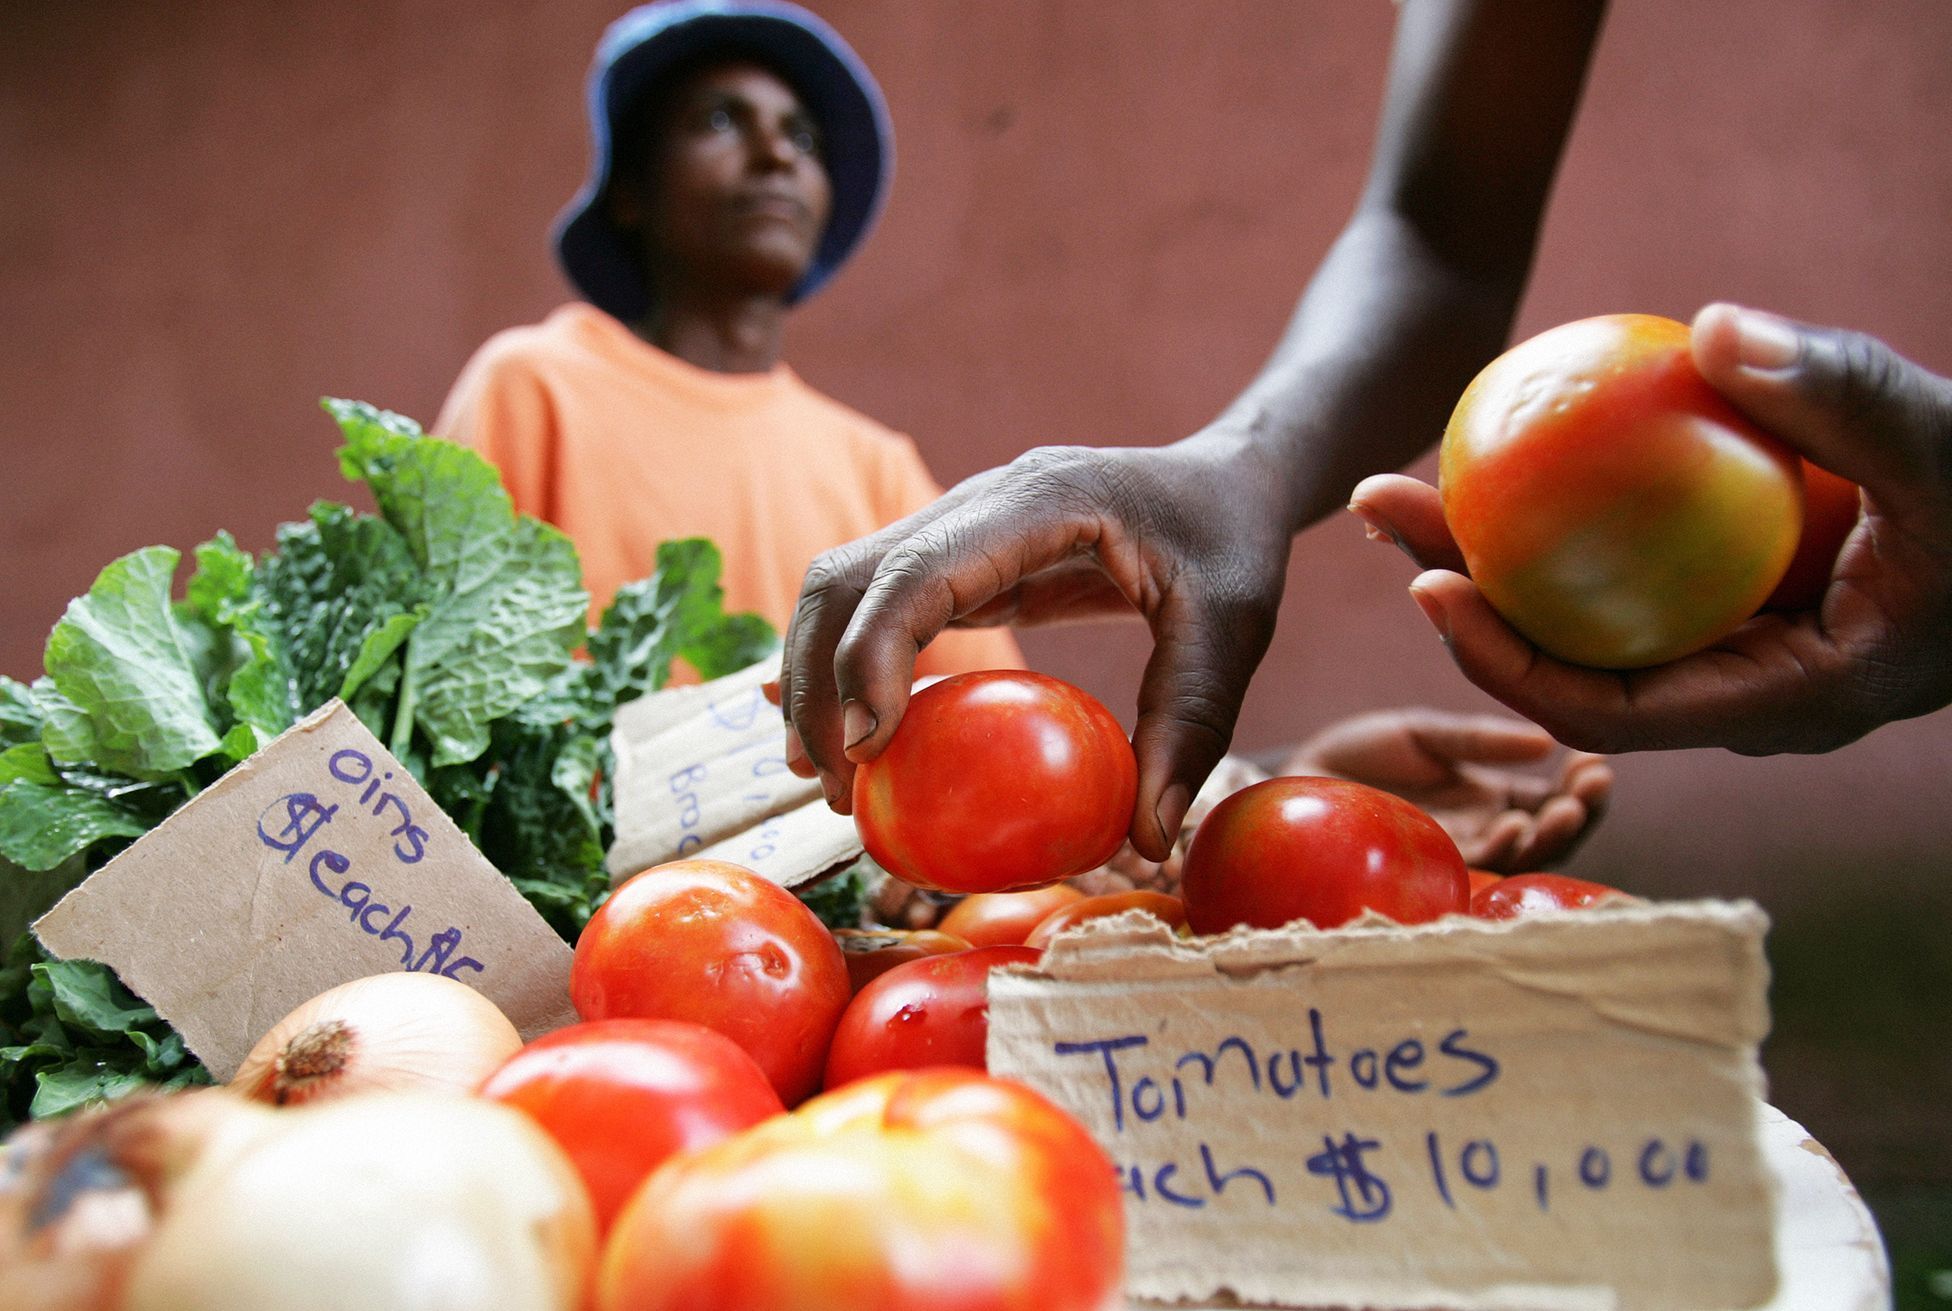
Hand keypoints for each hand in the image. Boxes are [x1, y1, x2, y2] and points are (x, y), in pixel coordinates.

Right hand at [780, 435, 1296, 858]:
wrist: (1226, 478)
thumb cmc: (1233, 541)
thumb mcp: (1234, 627)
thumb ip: (1191, 724)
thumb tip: (1149, 841)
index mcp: (1040, 498)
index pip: (919, 570)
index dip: (873, 654)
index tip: (869, 747)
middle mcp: (979, 501)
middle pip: (849, 578)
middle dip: (817, 681)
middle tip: (836, 788)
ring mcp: (958, 525)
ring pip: (843, 587)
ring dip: (814, 676)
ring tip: (828, 777)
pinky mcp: (960, 559)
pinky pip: (877, 604)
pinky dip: (847, 665)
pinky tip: (850, 737)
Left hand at [1276, 709, 1612, 871]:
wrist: (1299, 782)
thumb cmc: (1360, 756)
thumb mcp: (1425, 733)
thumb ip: (1480, 739)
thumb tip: (1548, 741)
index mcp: (1491, 798)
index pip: (1550, 800)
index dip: (1580, 787)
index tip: (1598, 761)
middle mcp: (1482, 833)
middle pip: (1547, 836)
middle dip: (1578, 814)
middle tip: (1592, 789)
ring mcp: (1456, 855)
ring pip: (1518, 858)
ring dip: (1547, 835)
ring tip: (1563, 808)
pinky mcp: (1425, 872)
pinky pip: (1473, 869)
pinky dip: (1499, 849)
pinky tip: (1512, 824)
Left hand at [1349, 304, 1951, 754]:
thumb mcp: (1946, 448)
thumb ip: (1845, 398)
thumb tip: (1714, 329)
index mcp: (1779, 700)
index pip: (1608, 709)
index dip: (1508, 664)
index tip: (1429, 591)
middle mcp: (1733, 689)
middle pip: (1563, 662)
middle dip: (1459, 596)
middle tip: (1378, 506)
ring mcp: (1720, 645)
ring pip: (1578, 616)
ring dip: (1485, 554)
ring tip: (1404, 481)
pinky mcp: (1716, 596)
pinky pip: (1617, 569)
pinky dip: (1557, 519)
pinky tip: (1498, 454)